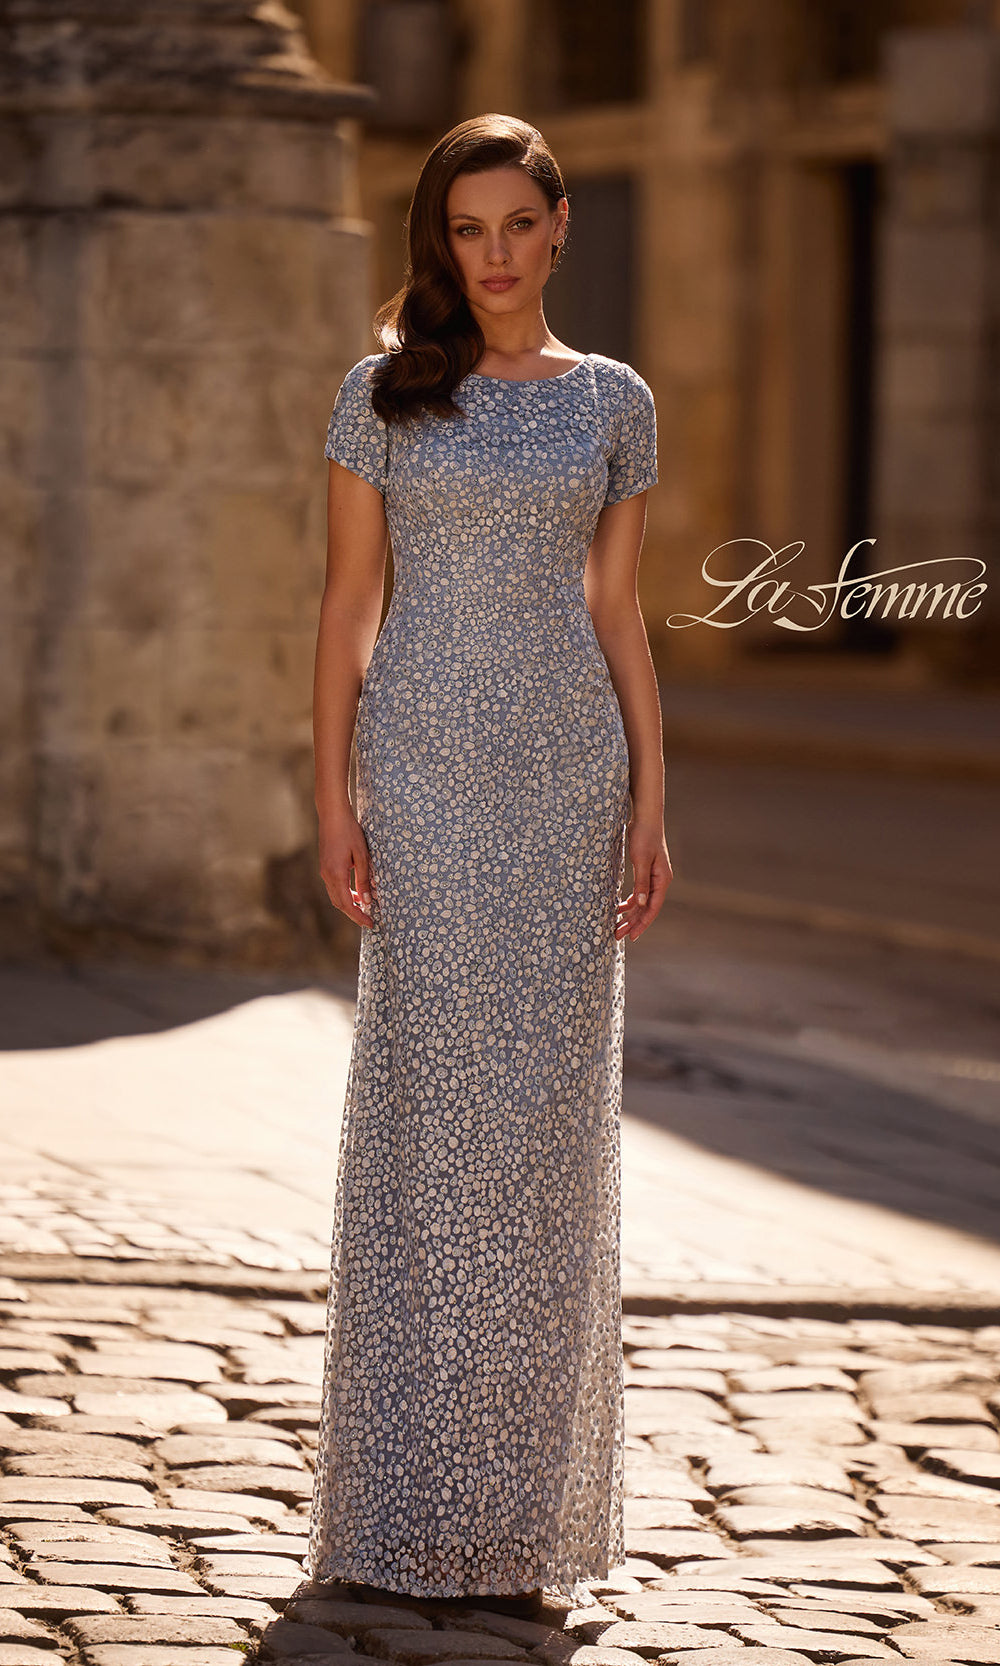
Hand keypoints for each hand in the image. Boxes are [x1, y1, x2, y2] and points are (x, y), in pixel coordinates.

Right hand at [318, 808, 375, 929]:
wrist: (333, 815)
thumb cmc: (350, 832)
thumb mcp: (362, 856)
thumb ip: (363, 880)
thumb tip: (366, 900)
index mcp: (336, 874)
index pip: (347, 904)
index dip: (358, 916)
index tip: (370, 924)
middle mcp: (327, 875)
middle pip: (339, 903)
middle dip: (353, 913)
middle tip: (368, 920)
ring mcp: (324, 871)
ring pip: (336, 896)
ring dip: (349, 904)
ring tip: (364, 907)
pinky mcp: (325, 866)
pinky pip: (334, 887)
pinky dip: (345, 894)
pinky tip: (356, 892)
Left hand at [616, 817, 672, 942]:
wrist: (646, 817)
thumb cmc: (644, 836)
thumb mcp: (641, 860)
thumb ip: (641, 882)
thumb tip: (640, 904)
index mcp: (662, 880)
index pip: (652, 908)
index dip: (642, 923)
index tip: (631, 936)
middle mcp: (659, 881)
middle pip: (646, 908)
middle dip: (632, 923)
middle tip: (618, 936)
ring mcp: (653, 876)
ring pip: (641, 902)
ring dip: (629, 914)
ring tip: (616, 926)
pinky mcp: (645, 871)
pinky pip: (638, 892)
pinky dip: (629, 902)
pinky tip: (619, 908)